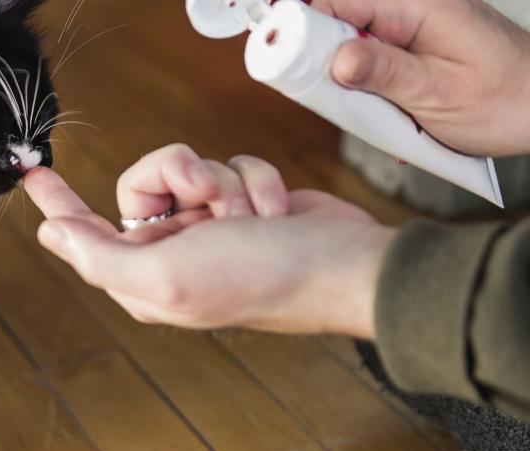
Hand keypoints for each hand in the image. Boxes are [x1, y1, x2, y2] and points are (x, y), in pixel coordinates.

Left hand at [24, 146, 395, 337]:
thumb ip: (100, 256)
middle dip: (179, 178)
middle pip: (141, 183)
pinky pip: (230, 164)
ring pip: (189, 167)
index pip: (84, 234)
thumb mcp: (166, 276)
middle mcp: (171, 251)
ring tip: (251, 218)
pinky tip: (275, 212)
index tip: (34, 174)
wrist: (342, 263)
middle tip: (208, 197)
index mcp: (142, 277)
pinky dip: (256, 181)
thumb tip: (52, 236)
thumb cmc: (258, 278)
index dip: (59, 204)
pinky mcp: (244, 201)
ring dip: (225, 184)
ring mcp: (209, 226)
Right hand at [312, 0, 529, 155]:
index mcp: (417, 6)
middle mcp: (410, 8)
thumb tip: (337, 59)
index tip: (274, 48)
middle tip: (325, 95)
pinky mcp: (409, 47)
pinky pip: (368, 58)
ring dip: (344, 79)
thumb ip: (385, 74)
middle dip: (318, 58)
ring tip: (367, 110)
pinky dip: (364, 87)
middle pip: (334, 19)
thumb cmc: (507, 100)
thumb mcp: (438, 94)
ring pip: (347, 43)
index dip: (299, 21)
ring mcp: (409, 26)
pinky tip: (381, 111)